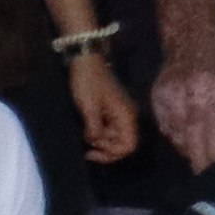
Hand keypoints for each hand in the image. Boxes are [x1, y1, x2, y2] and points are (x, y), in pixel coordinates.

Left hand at [63, 47, 144, 161]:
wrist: (86, 61)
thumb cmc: (88, 82)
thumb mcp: (89, 108)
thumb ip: (94, 129)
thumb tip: (95, 142)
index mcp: (126, 116)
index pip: (129, 145)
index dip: (112, 154)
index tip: (92, 150)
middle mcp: (127, 116)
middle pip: (123, 143)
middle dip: (105, 148)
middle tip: (86, 145)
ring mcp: (120, 112)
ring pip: (115, 136)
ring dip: (101, 140)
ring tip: (84, 134)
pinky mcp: (112, 109)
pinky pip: (109, 128)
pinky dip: (99, 132)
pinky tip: (87, 128)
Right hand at [153, 22, 214, 167]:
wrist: (192, 35)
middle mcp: (189, 100)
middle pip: (194, 149)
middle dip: (206, 165)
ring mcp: (169, 100)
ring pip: (179, 142)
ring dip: (193, 151)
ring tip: (208, 148)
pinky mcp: (156, 100)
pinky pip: (167, 131)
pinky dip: (180, 137)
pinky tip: (193, 131)